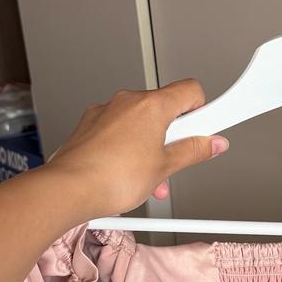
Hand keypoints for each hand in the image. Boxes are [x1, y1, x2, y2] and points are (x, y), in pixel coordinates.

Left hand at [43, 80, 228, 224]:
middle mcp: (128, 101)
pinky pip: (120, 130)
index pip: (191, 91)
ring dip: (152, 145)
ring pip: (142, 123)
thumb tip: (210, 143)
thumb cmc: (110, 177)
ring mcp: (107, 112)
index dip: (206, 110)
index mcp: (152, 105)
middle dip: (176, 135)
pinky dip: (129, 147)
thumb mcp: (164, 167)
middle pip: (166, 109)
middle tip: (178, 160)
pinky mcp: (91, 126)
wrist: (69, 189)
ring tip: (149, 175)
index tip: (213, 126)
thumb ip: (192, 151)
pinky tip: (128, 173)